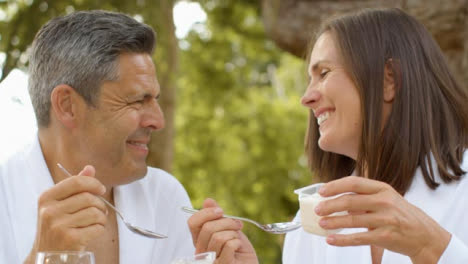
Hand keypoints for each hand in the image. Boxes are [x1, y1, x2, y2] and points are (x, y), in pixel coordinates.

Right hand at [25, 165, 106, 262]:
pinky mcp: (70, 239)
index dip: (93, 183)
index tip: (101, 189)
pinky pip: (98, 227)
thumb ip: (75, 186)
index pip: (76, 181)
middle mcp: (50, 211)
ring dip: (102, 217)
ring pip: (95, 212)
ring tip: (96, 222)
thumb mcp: (60, 204)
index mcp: (46, 198)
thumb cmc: (57, 227)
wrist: (47, 255)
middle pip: (88, 197)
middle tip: (100, 210)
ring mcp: (59, 226)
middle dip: (100, 204)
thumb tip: (90, 168)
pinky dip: (101, 229)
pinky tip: (93, 231)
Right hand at [187, 198, 257, 263]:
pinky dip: (237, 243)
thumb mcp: (229, 230)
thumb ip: (218, 218)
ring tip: (238, 239)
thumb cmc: (239, 250)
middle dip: (226, 222)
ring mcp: (211, 260)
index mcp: (200, 241)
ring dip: (233, 234)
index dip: (206, 213)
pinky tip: (238, 248)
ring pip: (218, 237)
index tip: (220, 211)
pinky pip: (228, 246)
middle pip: (207, 228)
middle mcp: (201, 252)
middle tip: (237, 225)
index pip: (193, 223)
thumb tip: (208, 201)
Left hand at [315, 176, 450, 262]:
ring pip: (352, 220)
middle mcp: (384, 202)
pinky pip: (358, 238)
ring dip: (333, 222)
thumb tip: (335, 197)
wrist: (425, 236)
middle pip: (350, 201)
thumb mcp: (387, 199)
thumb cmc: (400, 215)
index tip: (321, 191)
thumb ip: (365, 196)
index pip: (354, 182)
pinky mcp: (385, 237)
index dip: (335, 186)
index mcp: (382, 188)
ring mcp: (385, 219)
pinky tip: (330, 239)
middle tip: (317, 209)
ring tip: (321, 223)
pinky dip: (342, 239)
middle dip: (330, 205)